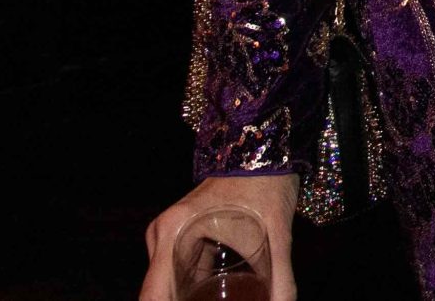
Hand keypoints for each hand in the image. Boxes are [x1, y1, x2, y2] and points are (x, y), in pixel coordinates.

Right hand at [141, 173, 297, 300]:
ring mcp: (170, 235)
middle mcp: (162, 235)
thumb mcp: (276, 237)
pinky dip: (194, 291)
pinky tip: (215, 298)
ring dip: (188, 298)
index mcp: (172, 234)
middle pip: (160, 293)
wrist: (266, 149)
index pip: (153, 296)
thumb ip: (281, 280)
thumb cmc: (267, 185)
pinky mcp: (183, 235)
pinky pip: (181, 273)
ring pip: (170, 285)